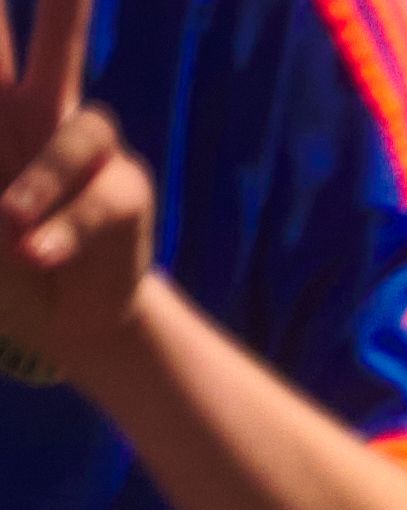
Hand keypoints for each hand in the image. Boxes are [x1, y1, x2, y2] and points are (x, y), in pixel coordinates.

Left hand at [0, 0, 152, 381]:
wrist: (57, 315)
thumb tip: (1, 194)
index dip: (0, 16)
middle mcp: (38, 108)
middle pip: (60, 34)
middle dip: (67, 8)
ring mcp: (89, 149)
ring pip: (93, 123)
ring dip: (46, 174)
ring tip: (10, 216)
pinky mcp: (128, 192)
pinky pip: (104, 199)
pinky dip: (67, 226)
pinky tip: (38, 251)